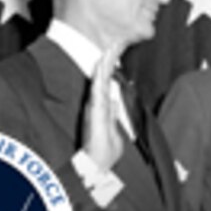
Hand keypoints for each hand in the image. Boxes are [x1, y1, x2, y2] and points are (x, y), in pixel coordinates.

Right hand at [82, 47, 123, 170]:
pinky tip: (102, 70)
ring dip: (105, 66)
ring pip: (101, 84)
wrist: (94, 168)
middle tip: (115, 42)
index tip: (116, 50)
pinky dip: (100, 82)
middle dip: (109, 61)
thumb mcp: (109, 129)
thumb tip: (113, 100)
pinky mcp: (95, 116)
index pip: (107, 84)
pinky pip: (98, 95)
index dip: (111, 68)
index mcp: (102, 108)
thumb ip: (110, 113)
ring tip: (110, 49)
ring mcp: (96, 110)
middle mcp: (97, 106)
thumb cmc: (100, 152)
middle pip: (104, 79)